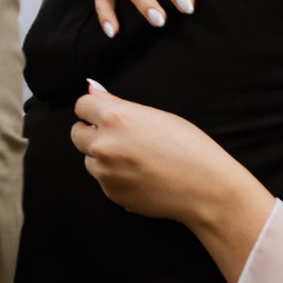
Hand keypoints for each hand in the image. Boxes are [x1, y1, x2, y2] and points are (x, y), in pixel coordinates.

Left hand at [72, 82, 273, 281]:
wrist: (206, 188)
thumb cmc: (189, 147)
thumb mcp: (156, 115)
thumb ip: (117, 104)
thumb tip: (92, 88)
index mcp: (115, 118)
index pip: (82, 106)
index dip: (94, 109)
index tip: (104, 114)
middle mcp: (104, 145)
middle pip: (77, 133)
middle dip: (92, 132)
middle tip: (120, 137)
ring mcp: (105, 173)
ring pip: (89, 159)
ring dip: (103, 157)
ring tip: (137, 160)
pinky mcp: (111, 194)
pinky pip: (104, 180)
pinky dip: (116, 178)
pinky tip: (142, 177)